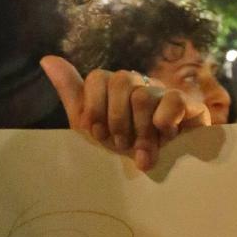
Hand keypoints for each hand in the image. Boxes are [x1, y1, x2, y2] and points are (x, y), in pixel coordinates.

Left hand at [41, 56, 210, 170]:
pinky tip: (165, 140)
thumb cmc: (121, 148)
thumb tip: (46, 58)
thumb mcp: (89, 125)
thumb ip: (71, 92)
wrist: (157, 177)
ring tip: (142, 152)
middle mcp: (142, 85)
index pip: (99, 77)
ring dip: (138, 132)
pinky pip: (173, 101)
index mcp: (117, 87)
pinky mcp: (190, 107)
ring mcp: (166, 94)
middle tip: (120, 143)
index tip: (99, 134)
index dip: (95, 108)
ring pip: (143, 96)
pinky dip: (163, 123)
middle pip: (121, 80)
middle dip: (116, 120)